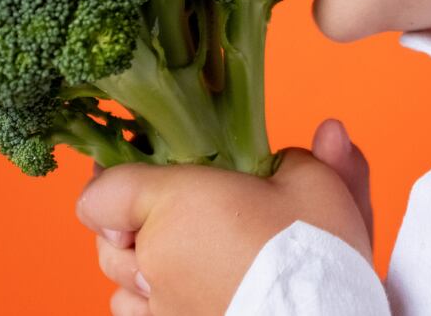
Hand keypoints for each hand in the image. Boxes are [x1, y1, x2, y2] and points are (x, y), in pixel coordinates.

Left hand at [76, 121, 372, 315]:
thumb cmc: (317, 254)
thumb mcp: (321, 187)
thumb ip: (308, 156)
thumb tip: (328, 133)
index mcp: (174, 207)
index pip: (101, 193)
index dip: (110, 179)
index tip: (134, 168)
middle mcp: (153, 261)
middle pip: (106, 240)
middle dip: (129, 224)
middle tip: (168, 209)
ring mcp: (160, 308)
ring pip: (121, 285)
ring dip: (139, 267)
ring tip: (177, 253)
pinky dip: (153, 303)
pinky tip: (184, 290)